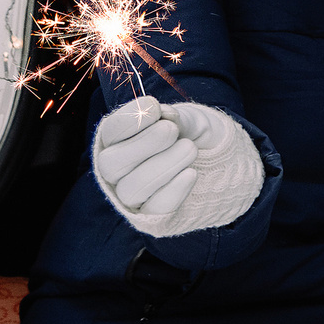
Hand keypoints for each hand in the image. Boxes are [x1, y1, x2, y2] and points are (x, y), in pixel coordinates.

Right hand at [93, 96, 197, 218]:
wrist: (213, 161)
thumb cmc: (188, 133)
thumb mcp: (185, 119)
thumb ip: (173, 117)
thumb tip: (165, 114)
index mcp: (115, 140)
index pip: (110, 132)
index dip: (128, 120)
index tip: (154, 106)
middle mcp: (114, 170)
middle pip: (112, 164)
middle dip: (143, 144)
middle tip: (171, 129)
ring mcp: (129, 196)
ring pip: (132, 189)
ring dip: (162, 167)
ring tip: (190, 148)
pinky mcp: (150, 217)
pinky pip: (155, 209)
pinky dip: (173, 191)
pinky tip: (191, 174)